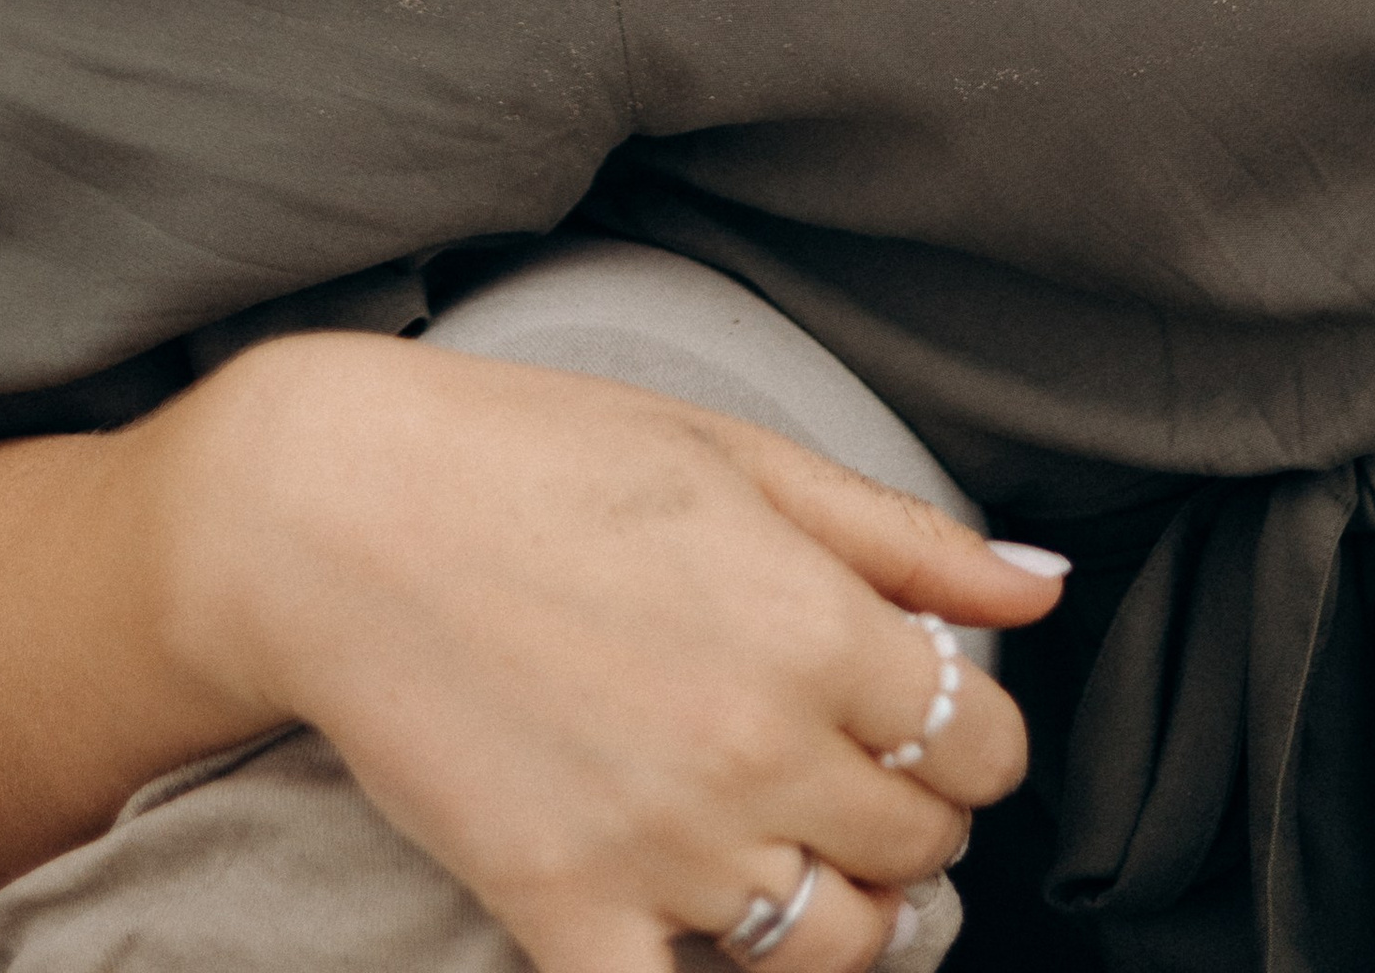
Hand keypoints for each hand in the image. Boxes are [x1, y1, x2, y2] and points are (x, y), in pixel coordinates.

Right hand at [170, 336, 1056, 972]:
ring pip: (835, 953)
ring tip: (799, 859)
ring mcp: (667, 845)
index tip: (919, 714)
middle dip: (907, 818)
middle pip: (920, 851)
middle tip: (847, 772)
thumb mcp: (739, 453)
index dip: (968, 733)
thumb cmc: (532, 456)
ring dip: (842, 917)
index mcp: (817, 626)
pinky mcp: (564, 912)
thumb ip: (906, 535)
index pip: (980, 744)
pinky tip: (701, 938)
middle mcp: (762, 749)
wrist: (332, 512)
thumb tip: (1041, 590)